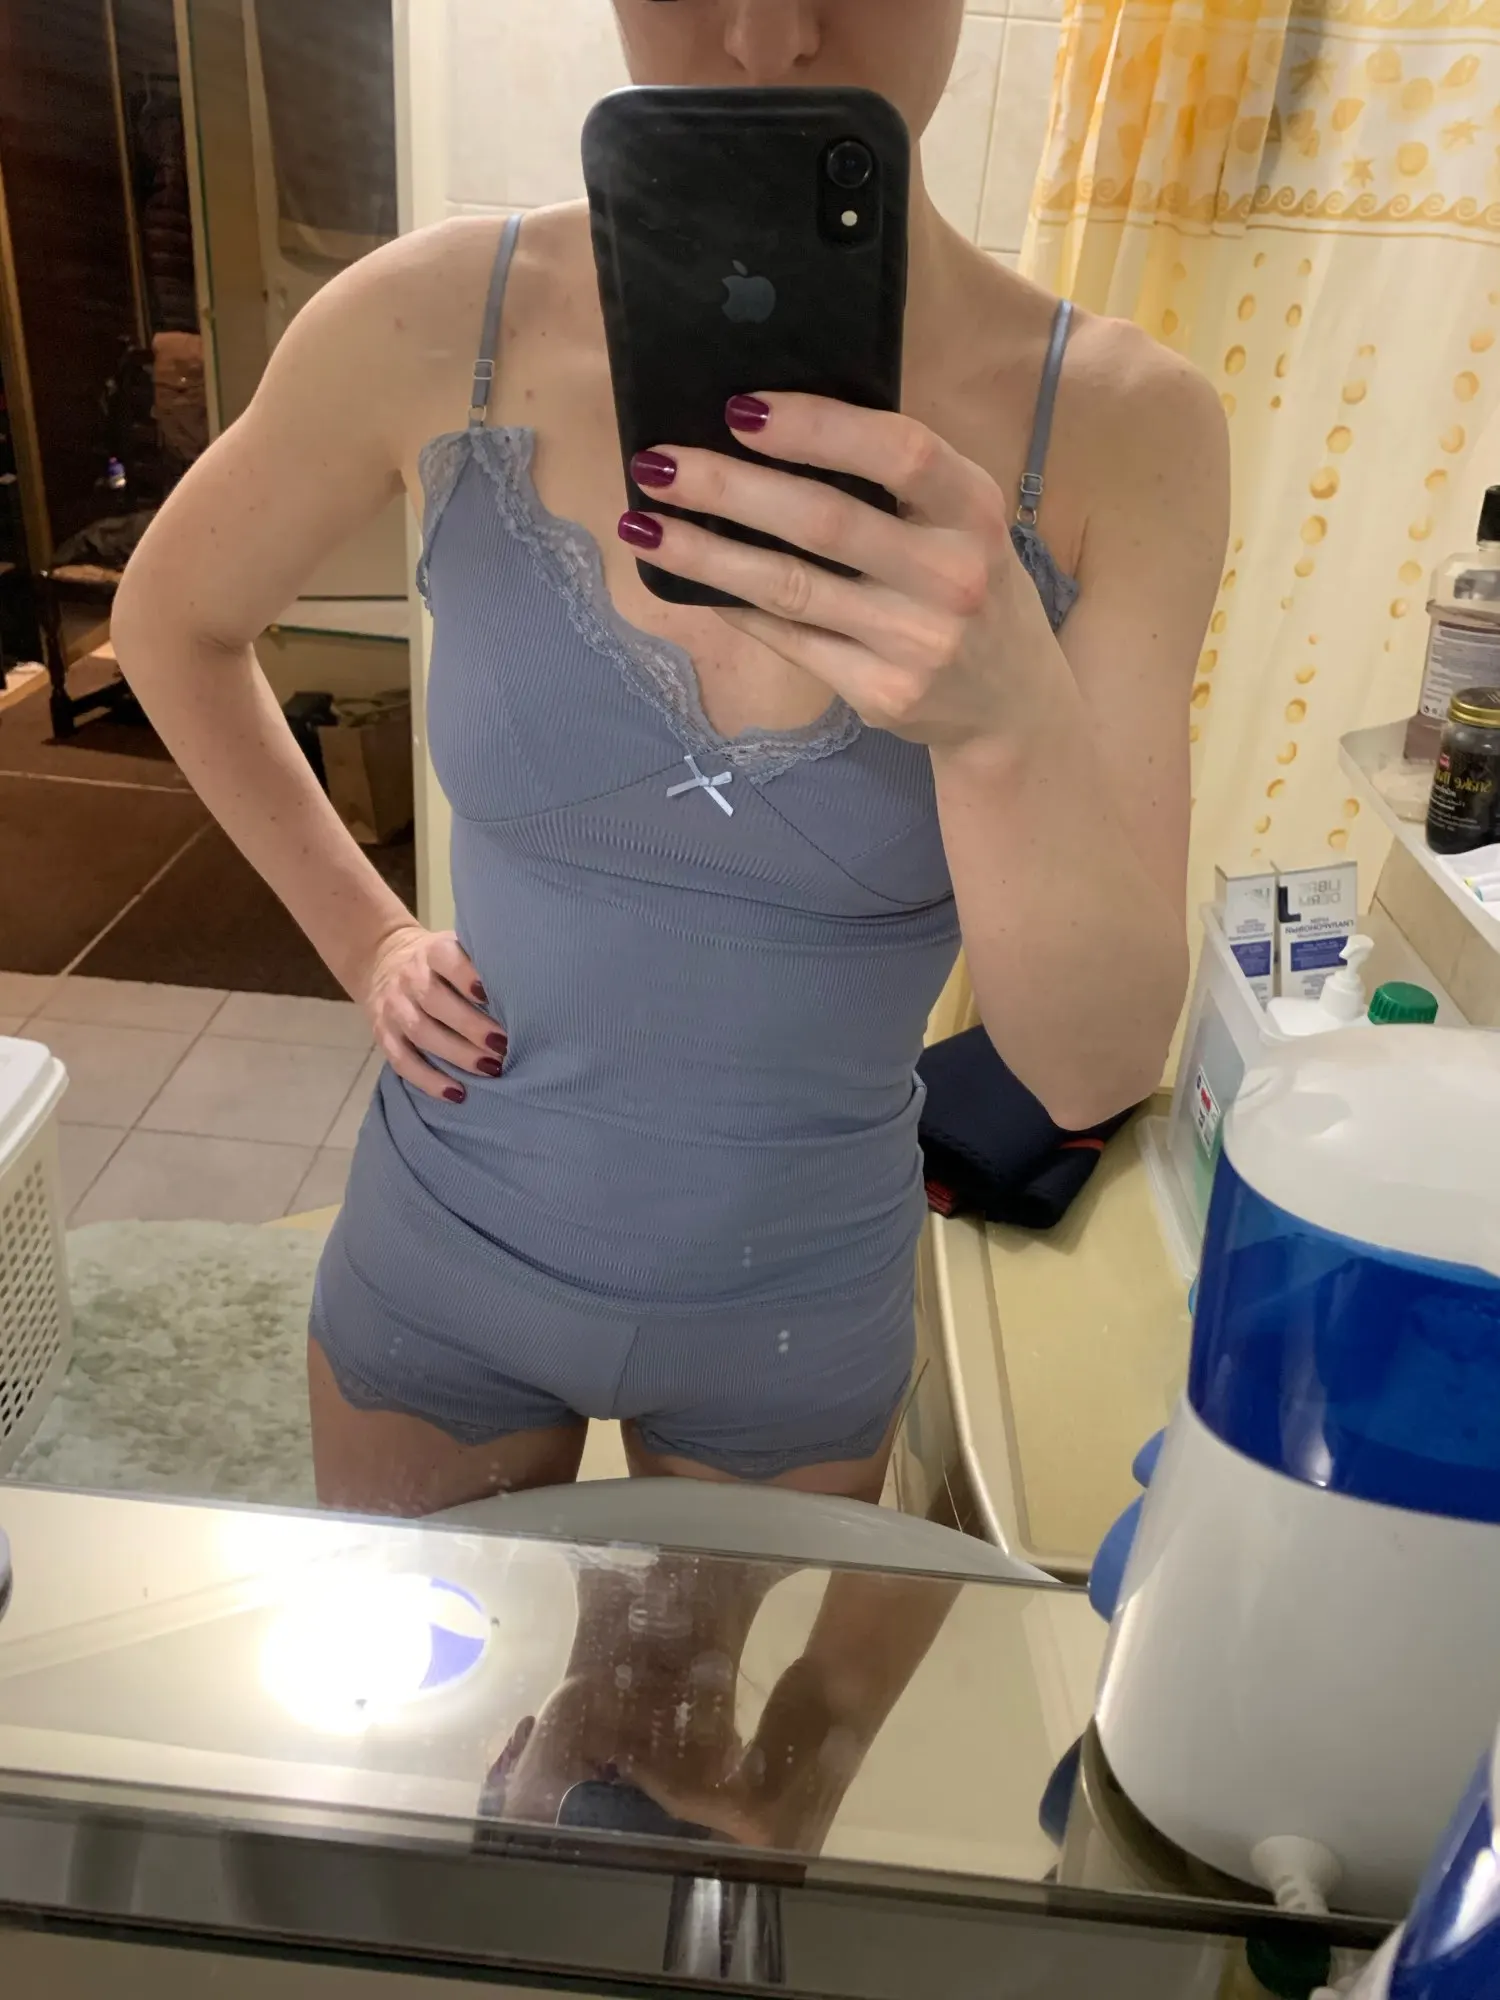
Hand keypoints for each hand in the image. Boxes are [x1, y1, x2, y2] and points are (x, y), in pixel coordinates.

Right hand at [355, 923, 505, 1104]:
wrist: (384, 961)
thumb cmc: (444, 963)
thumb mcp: (458, 947)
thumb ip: (484, 961)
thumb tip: (535, 985)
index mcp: (431, 951)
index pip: (445, 958)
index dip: (466, 975)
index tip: (491, 994)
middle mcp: (409, 978)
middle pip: (434, 1000)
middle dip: (471, 1025)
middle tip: (504, 1045)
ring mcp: (394, 1008)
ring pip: (421, 1032)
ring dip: (457, 1054)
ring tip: (491, 1069)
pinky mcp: (384, 1035)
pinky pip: (402, 1061)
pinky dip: (428, 1080)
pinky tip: (456, 1094)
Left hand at [620, 396, 1053, 752]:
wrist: (1009, 707)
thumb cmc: (967, 587)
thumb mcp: (960, 523)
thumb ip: (897, 481)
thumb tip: (768, 425)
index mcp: (974, 509)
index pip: (898, 452)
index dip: (817, 427)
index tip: (739, 407)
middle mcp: (952, 574)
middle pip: (824, 521)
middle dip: (729, 488)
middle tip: (656, 463)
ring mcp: (915, 641)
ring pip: (789, 587)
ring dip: (704, 553)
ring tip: (641, 525)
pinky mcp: (880, 692)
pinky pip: (788, 638)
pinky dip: (732, 605)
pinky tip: (687, 581)